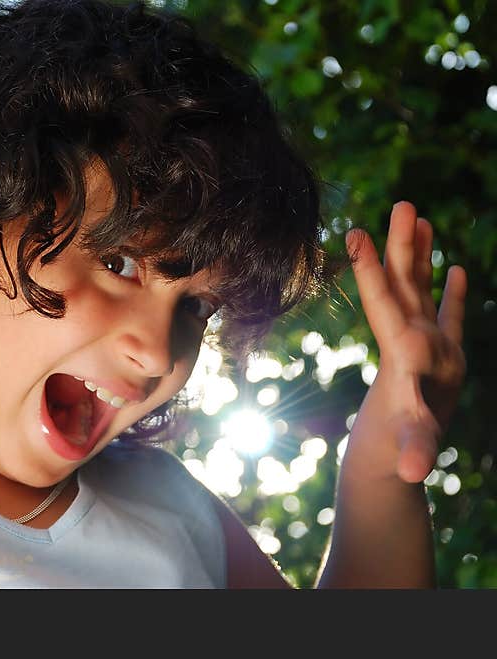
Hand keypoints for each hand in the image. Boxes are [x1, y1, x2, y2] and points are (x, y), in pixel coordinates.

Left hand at [346, 201, 466, 482]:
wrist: (389, 461)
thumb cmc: (396, 453)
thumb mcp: (407, 447)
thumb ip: (414, 449)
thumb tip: (413, 470)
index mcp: (401, 352)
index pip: (382, 302)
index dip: (370, 270)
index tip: (355, 234)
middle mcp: (411, 342)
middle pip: (403, 285)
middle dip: (402, 246)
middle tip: (402, 202)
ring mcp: (426, 347)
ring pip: (421, 292)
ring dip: (419, 257)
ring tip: (417, 217)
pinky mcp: (444, 358)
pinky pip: (449, 317)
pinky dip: (451, 293)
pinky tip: (455, 267)